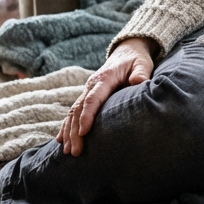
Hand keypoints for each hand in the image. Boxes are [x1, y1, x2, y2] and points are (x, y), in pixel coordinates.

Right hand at [57, 37, 154, 155]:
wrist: (127, 51)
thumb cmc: (136, 60)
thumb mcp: (142, 64)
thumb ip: (141, 73)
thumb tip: (138, 81)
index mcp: (104, 78)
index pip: (93, 99)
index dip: (87, 116)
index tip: (84, 133)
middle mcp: (91, 85)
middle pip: (79, 109)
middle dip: (75, 131)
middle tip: (75, 151)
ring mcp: (87, 90)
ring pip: (73, 112)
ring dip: (69, 132)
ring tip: (67, 151)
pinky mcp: (87, 95)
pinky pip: (74, 111)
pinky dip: (67, 126)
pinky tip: (61, 140)